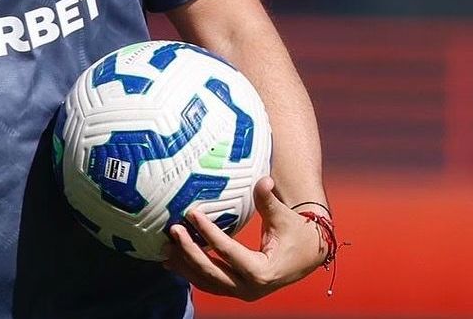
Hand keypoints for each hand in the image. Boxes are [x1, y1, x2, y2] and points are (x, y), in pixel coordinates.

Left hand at [162, 177, 326, 300]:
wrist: (307, 256)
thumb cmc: (295, 233)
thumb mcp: (283, 217)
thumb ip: (268, 200)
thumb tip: (264, 179)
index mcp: (262, 272)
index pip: (228, 252)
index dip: (209, 232)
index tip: (192, 214)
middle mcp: (250, 288)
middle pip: (212, 272)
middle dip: (189, 252)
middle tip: (174, 229)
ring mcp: (242, 292)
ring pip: (206, 282)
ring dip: (185, 265)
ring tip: (166, 246)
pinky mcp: (236, 290)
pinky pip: (209, 283)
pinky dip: (191, 272)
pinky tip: (174, 260)